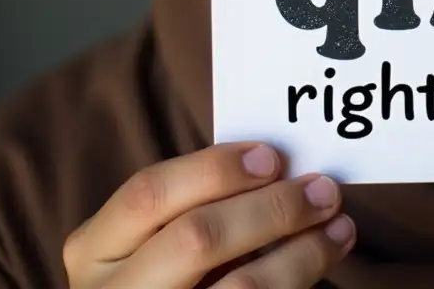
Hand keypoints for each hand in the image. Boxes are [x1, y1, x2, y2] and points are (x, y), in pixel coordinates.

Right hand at [63, 142, 353, 287]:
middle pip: (196, 238)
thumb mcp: (160, 236)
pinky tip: (324, 258)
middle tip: (323, 191)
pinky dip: (297, 281)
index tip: (274, 157)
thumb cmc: (169, 271)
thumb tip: (280, 165)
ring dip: (301, 253)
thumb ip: (200, 203)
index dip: (215, 169)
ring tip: (338, 227)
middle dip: (271, 209)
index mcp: (95, 250)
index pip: (148, 194)